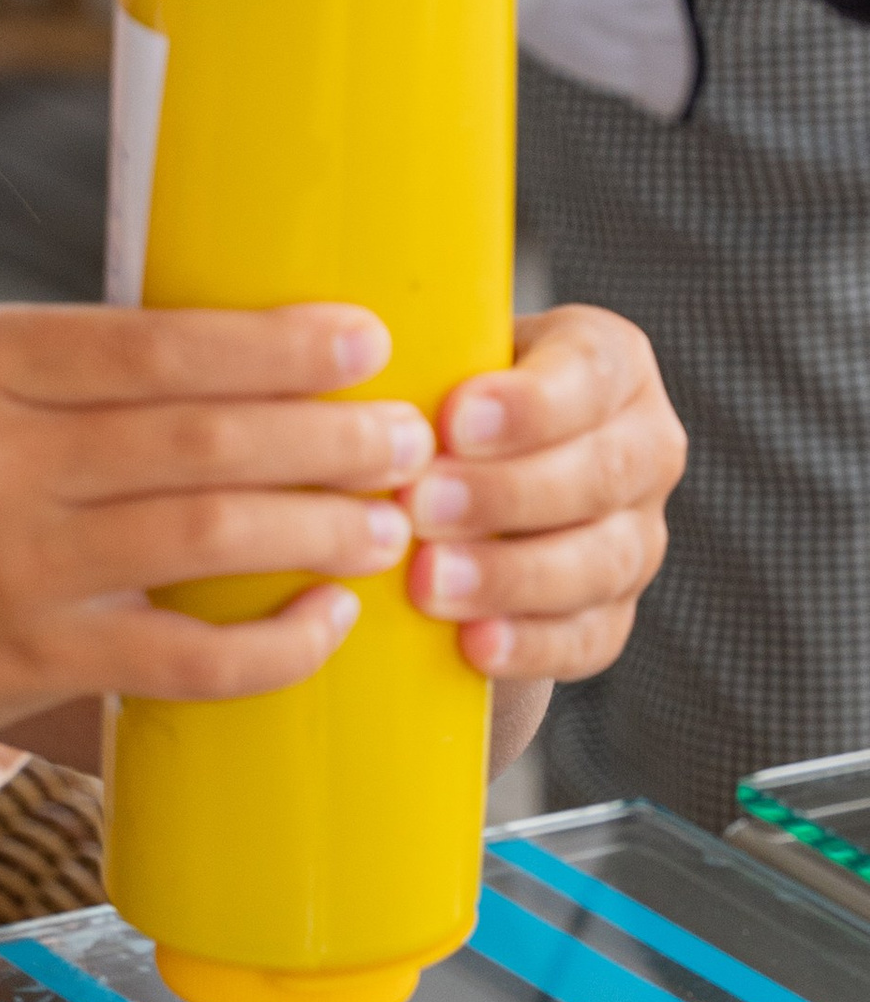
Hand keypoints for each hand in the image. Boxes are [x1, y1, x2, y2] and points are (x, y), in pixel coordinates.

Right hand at [0, 301, 434, 886]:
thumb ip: (63, 374)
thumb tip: (234, 351)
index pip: (157, 345)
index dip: (276, 344)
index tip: (364, 339)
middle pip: (200, 439)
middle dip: (327, 436)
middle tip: (408, 437)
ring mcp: (14, 567)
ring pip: (205, 538)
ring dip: (317, 528)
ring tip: (388, 522)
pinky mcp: (31, 661)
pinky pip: (183, 657)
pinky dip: (270, 644)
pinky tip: (325, 622)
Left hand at [405, 305, 682, 683]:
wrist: (462, 482)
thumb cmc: (441, 399)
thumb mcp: (444, 355)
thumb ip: (423, 357)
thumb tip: (357, 378)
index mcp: (610, 363)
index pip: (590, 373)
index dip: (529, 404)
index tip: (454, 422)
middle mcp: (643, 447)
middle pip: (599, 474)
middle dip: (506, 494)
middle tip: (419, 506)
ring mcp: (637, 536)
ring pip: (601, 561)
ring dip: (510, 576)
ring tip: (428, 582)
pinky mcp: (615, 611)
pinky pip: (589, 637)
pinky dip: (531, 645)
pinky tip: (473, 646)